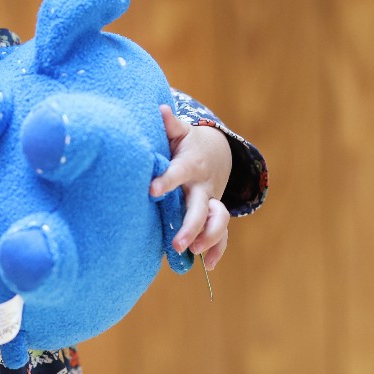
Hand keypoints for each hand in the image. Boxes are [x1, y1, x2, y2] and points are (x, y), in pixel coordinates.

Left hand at [149, 105, 231, 268]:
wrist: (215, 152)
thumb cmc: (186, 142)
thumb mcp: (180, 131)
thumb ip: (170, 124)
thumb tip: (159, 108)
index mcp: (190, 165)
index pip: (178, 173)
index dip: (166, 181)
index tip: (151, 190)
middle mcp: (202, 186)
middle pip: (200, 207)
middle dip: (191, 225)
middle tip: (175, 243)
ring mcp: (211, 201)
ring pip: (217, 222)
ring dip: (207, 239)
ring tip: (192, 253)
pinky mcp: (214, 213)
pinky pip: (221, 234)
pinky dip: (217, 249)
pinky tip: (208, 265)